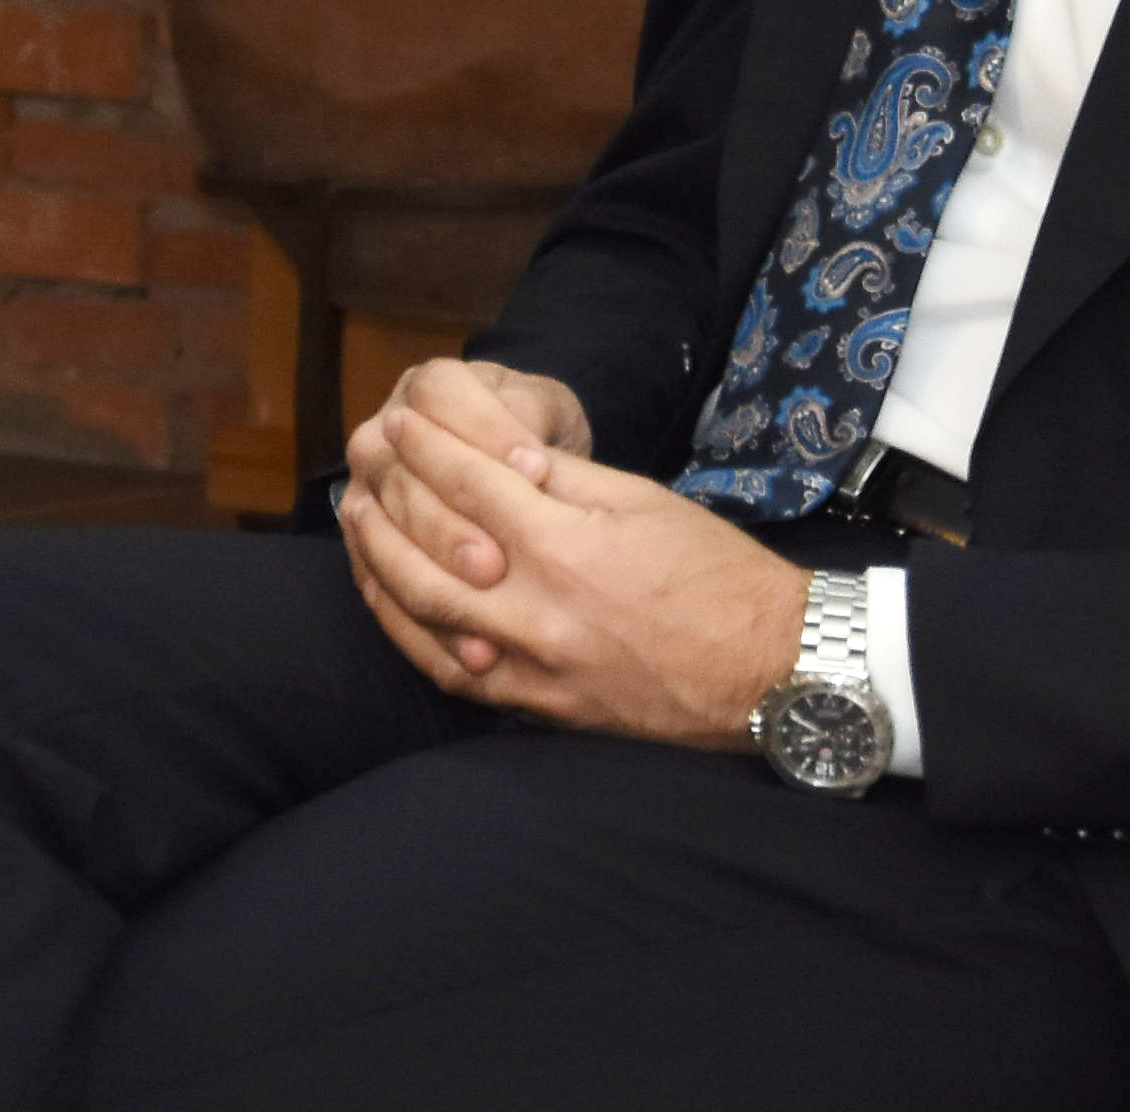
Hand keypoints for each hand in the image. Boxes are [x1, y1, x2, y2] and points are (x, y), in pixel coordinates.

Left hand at [333, 393, 801, 748]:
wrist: (772, 671)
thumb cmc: (717, 575)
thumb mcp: (644, 501)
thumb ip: (564, 481)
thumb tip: (502, 456)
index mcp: (568, 545)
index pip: (468, 484)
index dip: (425, 447)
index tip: (398, 421)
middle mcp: (540, 609)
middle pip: (427, 546)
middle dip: (386, 495)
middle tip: (364, 460)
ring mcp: (536, 665)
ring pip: (424, 611)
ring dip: (377, 560)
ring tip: (356, 518)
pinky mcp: (540, 708)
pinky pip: (451, 671)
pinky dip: (407, 632)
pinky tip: (384, 598)